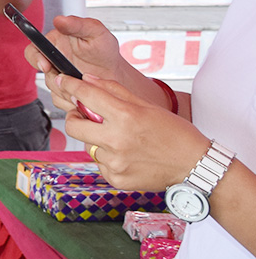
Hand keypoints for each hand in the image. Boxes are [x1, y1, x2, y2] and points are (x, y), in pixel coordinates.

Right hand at [23, 14, 128, 102]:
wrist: (116, 74)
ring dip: (67, 90)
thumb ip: (77, 25)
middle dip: (56, 79)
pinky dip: (72, 100)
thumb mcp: (96, 32)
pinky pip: (60, 100)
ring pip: (52, 88)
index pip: (33, 49)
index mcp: (55, 43)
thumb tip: (59, 20)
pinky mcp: (64, 92)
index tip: (45, 65)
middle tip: (70, 81)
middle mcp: (53, 60)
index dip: (35, 58)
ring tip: (85, 86)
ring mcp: (58, 78)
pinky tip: (84, 94)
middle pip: (42, 73)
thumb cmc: (105, 51)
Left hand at [55, 73, 208, 190]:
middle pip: (73, 125)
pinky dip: (107, 157)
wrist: (195, 167)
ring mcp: (115, 163)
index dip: (70, 85)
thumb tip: (88, 79)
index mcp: (126, 117)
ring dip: (96, 139)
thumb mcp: (147, 105)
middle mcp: (117, 140)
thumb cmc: (175, 133)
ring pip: (87, 145)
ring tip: (120, 139)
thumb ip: (114, 91)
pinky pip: (99, 163)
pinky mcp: (116, 179)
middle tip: (85, 115)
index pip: (86, 95)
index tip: (62, 81)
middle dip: (75, 117)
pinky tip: (127, 155)